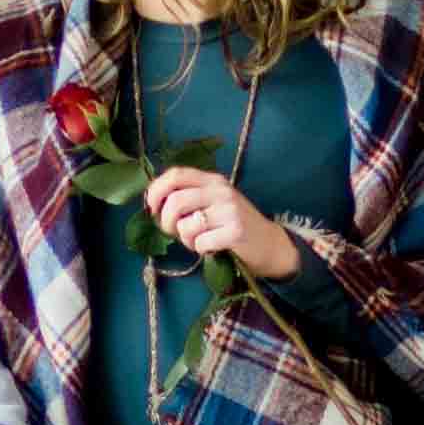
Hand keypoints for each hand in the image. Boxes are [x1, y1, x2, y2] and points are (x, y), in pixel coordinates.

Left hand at [140, 165, 302, 281]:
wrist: (271, 245)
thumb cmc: (234, 225)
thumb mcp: (214, 203)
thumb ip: (189, 198)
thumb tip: (154, 205)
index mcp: (213, 180)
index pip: (176, 174)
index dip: (156, 190)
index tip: (152, 208)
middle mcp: (221, 191)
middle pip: (175, 202)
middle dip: (167, 222)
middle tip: (175, 232)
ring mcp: (229, 210)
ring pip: (186, 226)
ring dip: (186, 240)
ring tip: (200, 241)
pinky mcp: (235, 231)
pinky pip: (201, 243)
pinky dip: (201, 250)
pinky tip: (213, 248)